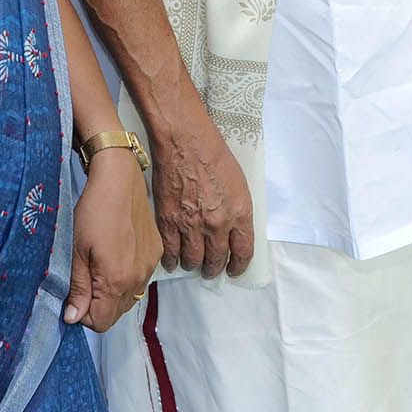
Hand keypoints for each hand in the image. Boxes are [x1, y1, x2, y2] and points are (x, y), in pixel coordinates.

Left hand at [65, 149, 156, 329]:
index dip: (83, 315)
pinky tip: (116, 257)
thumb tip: (73, 318)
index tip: (75, 296)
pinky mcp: (156, 253)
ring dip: (113, 294)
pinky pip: (140, 280)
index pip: (102, 322)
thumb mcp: (78, 250)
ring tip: (99, 268)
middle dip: (98, 306)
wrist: (119, 180)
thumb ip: (78, 288)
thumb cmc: (94, 211)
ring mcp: (150, 266)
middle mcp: (137, 278)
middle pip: (117, 314)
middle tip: (84, 281)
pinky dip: (127, 279)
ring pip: (129, 298)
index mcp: (116, 280)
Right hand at [148, 108, 253, 279]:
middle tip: (211, 269)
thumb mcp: (239, 184)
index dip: (238, 265)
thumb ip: (237, 210)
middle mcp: (217, 225)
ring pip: (193, 260)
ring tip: (192, 264)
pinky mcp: (168, 222)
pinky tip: (173, 261)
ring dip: (193, 264)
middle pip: (216, 259)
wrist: (184, 142)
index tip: (234, 269)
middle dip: (214, 268)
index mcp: (239, 214)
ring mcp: (191, 226)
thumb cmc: (214, 154)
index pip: (243, 252)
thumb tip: (234, 229)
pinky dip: (172, 260)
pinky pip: (170, 252)